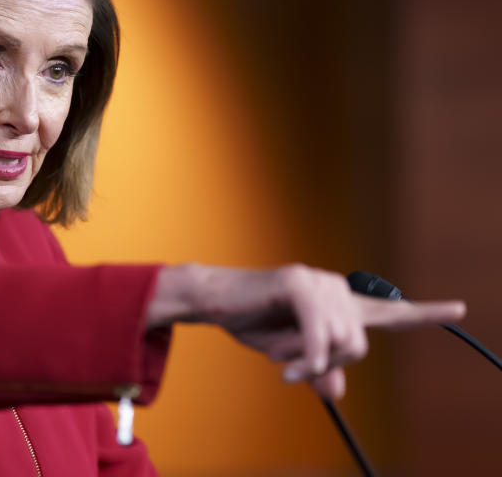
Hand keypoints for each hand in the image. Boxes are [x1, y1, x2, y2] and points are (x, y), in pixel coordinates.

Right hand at [146, 263, 465, 398]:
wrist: (215, 302)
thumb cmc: (252, 322)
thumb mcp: (289, 356)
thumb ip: (317, 369)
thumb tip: (336, 390)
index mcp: (337, 304)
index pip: (386, 311)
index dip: (423, 314)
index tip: (459, 310)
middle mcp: (335, 289)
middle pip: (357, 344)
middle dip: (327, 365)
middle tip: (292, 372)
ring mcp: (318, 283)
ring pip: (339, 341)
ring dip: (307, 361)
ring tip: (278, 357)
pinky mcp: (298, 284)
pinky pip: (320, 332)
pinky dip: (308, 354)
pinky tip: (291, 362)